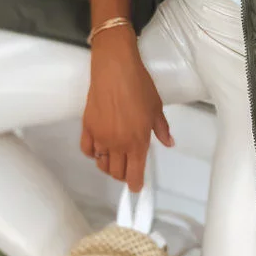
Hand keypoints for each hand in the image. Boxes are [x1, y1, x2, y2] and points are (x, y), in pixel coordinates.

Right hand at [80, 29, 174, 192]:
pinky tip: (99, 148)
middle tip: (128, 168)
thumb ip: (162, 129)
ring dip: (108, 165)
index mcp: (137, 142)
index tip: (136, 187)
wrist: (115, 69)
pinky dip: (93, 153)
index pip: (134, 174)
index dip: (135, 184)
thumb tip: (169, 143)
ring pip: (101, 164)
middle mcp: (117, 145)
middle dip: (123, 174)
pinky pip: (87, 150)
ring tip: (115, 157)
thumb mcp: (156, 107)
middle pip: (116, 172)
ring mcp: (100, 137)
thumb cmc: (140, 86)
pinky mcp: (86, 127)